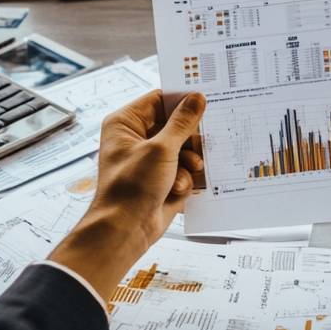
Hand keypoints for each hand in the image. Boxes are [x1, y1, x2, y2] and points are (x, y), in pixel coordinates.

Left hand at [48, 91, 205, 300]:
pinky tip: (178, 188)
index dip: (182, 100)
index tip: (205, 99)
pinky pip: (182, 167)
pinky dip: (184, 177)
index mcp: (126, 123)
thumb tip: (197, 99)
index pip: (159, 99)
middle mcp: (135, 138)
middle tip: (203, 140)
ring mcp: (148, 159)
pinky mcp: (160, 177)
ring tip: (190, 169)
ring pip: (182, 147)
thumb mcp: (162, 149)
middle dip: (189, 137)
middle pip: (175, 124)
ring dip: (189, 160)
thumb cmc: (131, 188)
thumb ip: (182, 123)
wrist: (125, 230)